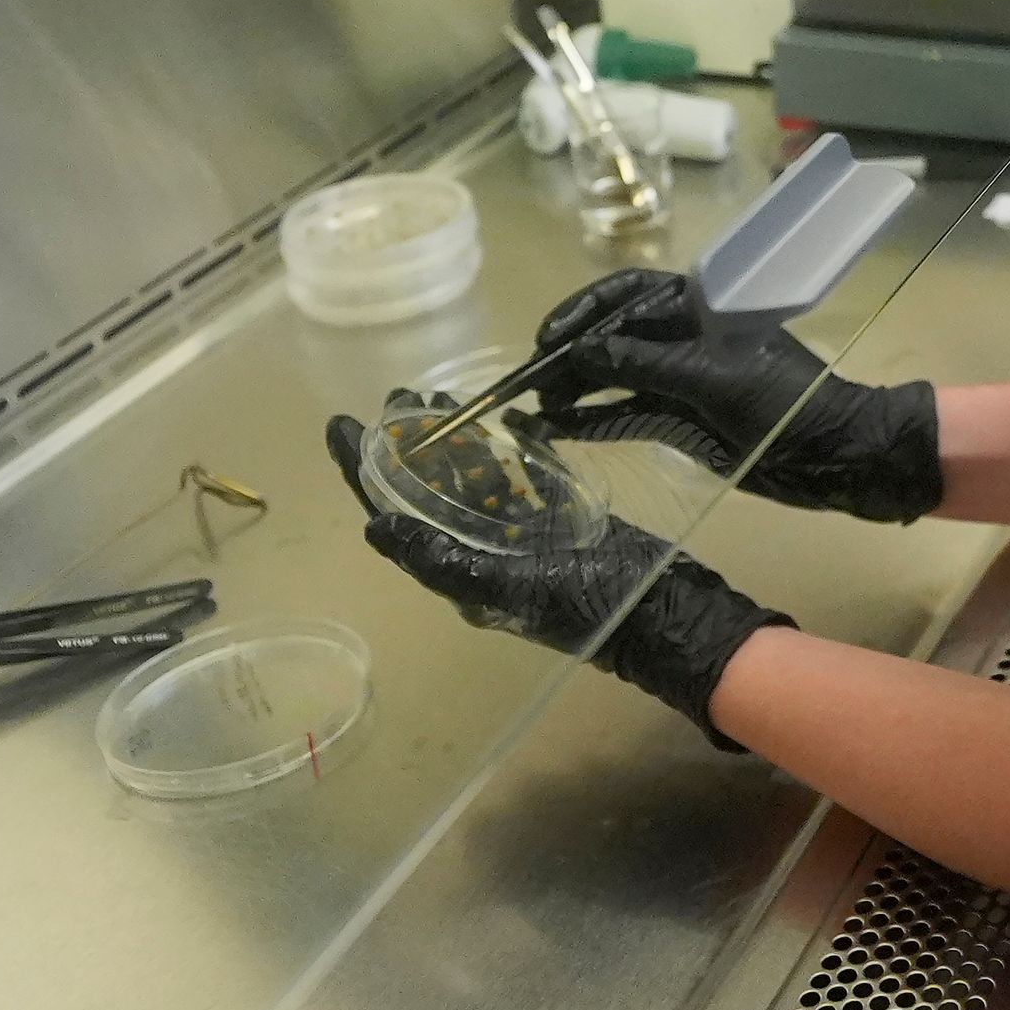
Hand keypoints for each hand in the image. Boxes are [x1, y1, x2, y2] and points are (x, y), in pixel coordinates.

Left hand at [324, 414, 789, 746]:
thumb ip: (444, 560)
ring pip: (475, 480)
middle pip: (432, 490)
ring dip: (455, 441)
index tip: (341, 425)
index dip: (364, 473)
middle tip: (401, 395)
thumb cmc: (591, 602)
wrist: (668, 615)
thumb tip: (376, 529)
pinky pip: (526, 478)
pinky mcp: (562, 519)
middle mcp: (484, 552)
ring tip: (439, 398)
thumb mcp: (511, 585)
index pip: (396, 517)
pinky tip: (508, 419)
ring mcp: (525, 535)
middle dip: (410, 445)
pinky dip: (512, 449)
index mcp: (462, 572)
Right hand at [525, 269, 943, 522]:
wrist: (834, 454)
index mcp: (703, 308)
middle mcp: (687, 338)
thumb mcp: (713, 378)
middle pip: (616, 337)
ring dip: (576, 391)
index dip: (585, 311)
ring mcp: (684, 380)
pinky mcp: (683, 420)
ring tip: (532, 407)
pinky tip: (557, 428)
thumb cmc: (784, 401)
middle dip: (571, 356)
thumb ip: (646, 364)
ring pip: (617, 378)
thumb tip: (582, 353)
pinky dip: (595, 419)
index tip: (547, 337)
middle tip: (528, 382)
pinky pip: (630, 413)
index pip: (630, 294)